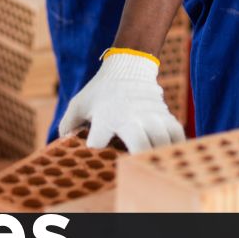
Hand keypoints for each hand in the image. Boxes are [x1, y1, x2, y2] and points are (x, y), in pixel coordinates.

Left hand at [57, 51, 185, 152]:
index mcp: (106, 116)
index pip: (98, 143)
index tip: (93, 154)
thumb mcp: (79, 104)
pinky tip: (165, 154)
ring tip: (147, 162)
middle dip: (135, 160)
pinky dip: (174, 148)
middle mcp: (131, 118)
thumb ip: (67, 125)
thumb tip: (61, 146)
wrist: (128, 69)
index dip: (94, 151)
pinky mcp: (167, 117)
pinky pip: (177, 138)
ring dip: (156, 156)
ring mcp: (152, 117)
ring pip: (162, 143)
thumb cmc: (100, 91)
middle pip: (140, 146)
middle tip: (130, 169)